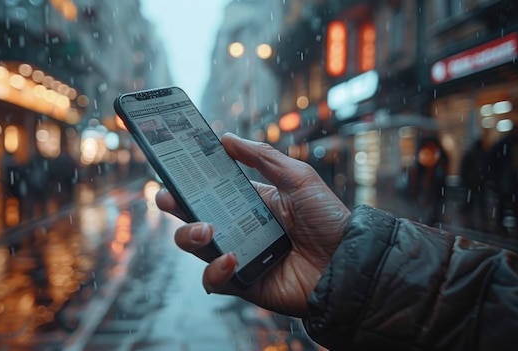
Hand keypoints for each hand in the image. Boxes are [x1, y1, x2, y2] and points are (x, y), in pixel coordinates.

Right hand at [155, 133, 350, 316]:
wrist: (349, 263)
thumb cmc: (328, 219)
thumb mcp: (298, 178)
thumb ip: (262, 157)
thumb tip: (227, 138)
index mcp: (248, 202)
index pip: (209, 190)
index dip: (188, 181)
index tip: (171, 170)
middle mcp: (239, 228)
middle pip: (193, 217)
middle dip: (175, 207)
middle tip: (168, 197)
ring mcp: (238, 256)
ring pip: (196, 248)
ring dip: (189, 236)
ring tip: (206, 229)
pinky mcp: (243, 283)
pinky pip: (214, 281)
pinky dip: (216, 271)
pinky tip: (232, 258)